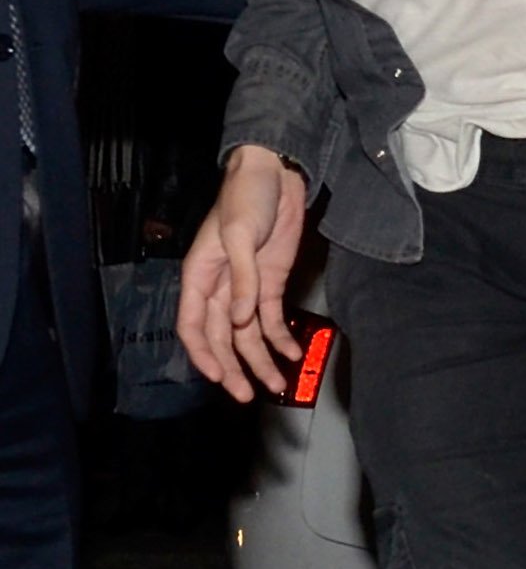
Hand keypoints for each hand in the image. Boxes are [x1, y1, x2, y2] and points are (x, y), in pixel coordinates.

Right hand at [177, 145, 307, 401]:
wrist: (276, 173)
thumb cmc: (246, 197)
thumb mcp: (238, 234)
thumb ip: (242, 279)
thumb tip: (239, 321)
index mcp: (199, 276)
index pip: (192, 326)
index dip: (202, 354)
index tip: (218, 377)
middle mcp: (219, 288)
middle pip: (221, 338)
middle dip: (234, 368)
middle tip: (248, 395)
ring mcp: (246, 288)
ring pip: (247, 335)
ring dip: (259, 360)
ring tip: (275, 385)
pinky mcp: (270, 283)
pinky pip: (270, 319)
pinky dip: (279, 338)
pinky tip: (291, 355)